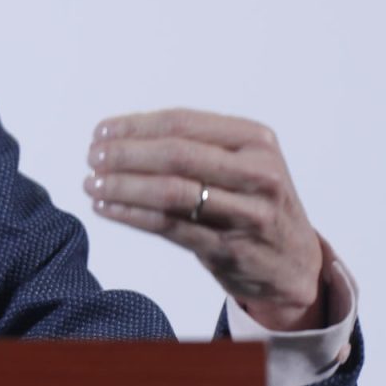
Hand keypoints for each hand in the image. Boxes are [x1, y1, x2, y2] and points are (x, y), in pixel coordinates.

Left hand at [83, 108, 324, 331]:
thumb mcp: (241, 161)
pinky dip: (131, 215)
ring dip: (122, 187)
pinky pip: (170, 226)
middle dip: (125, 155)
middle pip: (176, 156)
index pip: (183, 123)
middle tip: (92, 158)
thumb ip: (193, 144)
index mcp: (256, 140)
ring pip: (171, 193)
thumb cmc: (254, 201)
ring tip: (92, 184)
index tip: (100, 131)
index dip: (135, 126)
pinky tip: (107, 208)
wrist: (293, 262)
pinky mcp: (230, 248)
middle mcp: (258, 173)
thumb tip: (117, 135)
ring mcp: (247, 213)